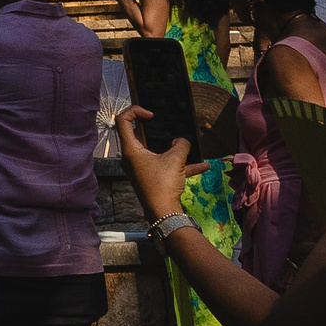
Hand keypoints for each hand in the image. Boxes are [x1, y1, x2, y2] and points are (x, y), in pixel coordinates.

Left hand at [116, 105, 197, 221]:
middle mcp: (131, 158)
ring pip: (155, 152)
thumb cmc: (163, 185)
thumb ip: (181, 144)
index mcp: (130, 150)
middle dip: (153, 129)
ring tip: (187, 146)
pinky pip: (166, 167)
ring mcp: (141, 169)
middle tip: (163, 123)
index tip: (152, 115)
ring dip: (173, 150)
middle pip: (138, 135)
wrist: (164, 214)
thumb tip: (181, 141)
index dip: (135, 111)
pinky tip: (203, 167)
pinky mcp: (151, 179)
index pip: (122, 121)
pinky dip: (181, 166)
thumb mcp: (175, 159)